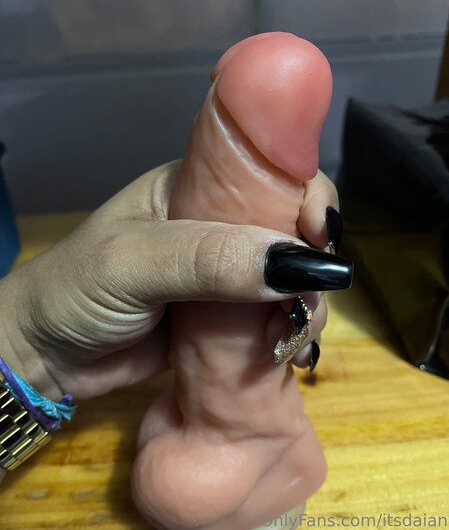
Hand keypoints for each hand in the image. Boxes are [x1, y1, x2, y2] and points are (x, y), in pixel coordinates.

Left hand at [0, 160, 339, 401]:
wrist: (45, 356)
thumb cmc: (77, 291)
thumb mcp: (135, 264)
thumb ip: (209, 259)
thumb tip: (299, 263)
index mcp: (196, 187)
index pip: (268, 173)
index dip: (306, 195)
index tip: (322, 235)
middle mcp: (217, 224)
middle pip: (290, 227)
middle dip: (313, 260)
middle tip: (310, 298)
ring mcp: (224, 273)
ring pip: (289, 277)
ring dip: (307, 305)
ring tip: (295, 340)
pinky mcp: (227, 317)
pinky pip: (273, 317)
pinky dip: (291, 333)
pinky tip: (295, 355)